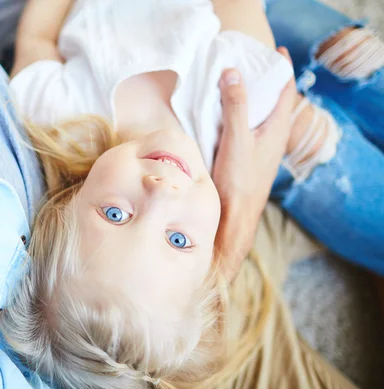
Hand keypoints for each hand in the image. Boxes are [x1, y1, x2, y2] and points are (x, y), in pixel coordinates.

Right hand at [212, 47, 296, 279]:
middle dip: (262, 81)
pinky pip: (247, 128)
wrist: (233, 218)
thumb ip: (236, 106)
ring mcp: (261, 148)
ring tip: (232, 85)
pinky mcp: (248, 157)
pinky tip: (222, 116)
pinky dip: (239, 116)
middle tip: (246, 64)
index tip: (273, 51)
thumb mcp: (236, 139)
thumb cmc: (239, 180)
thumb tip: (232, 72)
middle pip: (273, 101)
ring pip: (259, 116)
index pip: (286, 90)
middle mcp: (273, 137)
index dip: (282, 69)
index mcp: (277, 128)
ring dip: (249, 99)